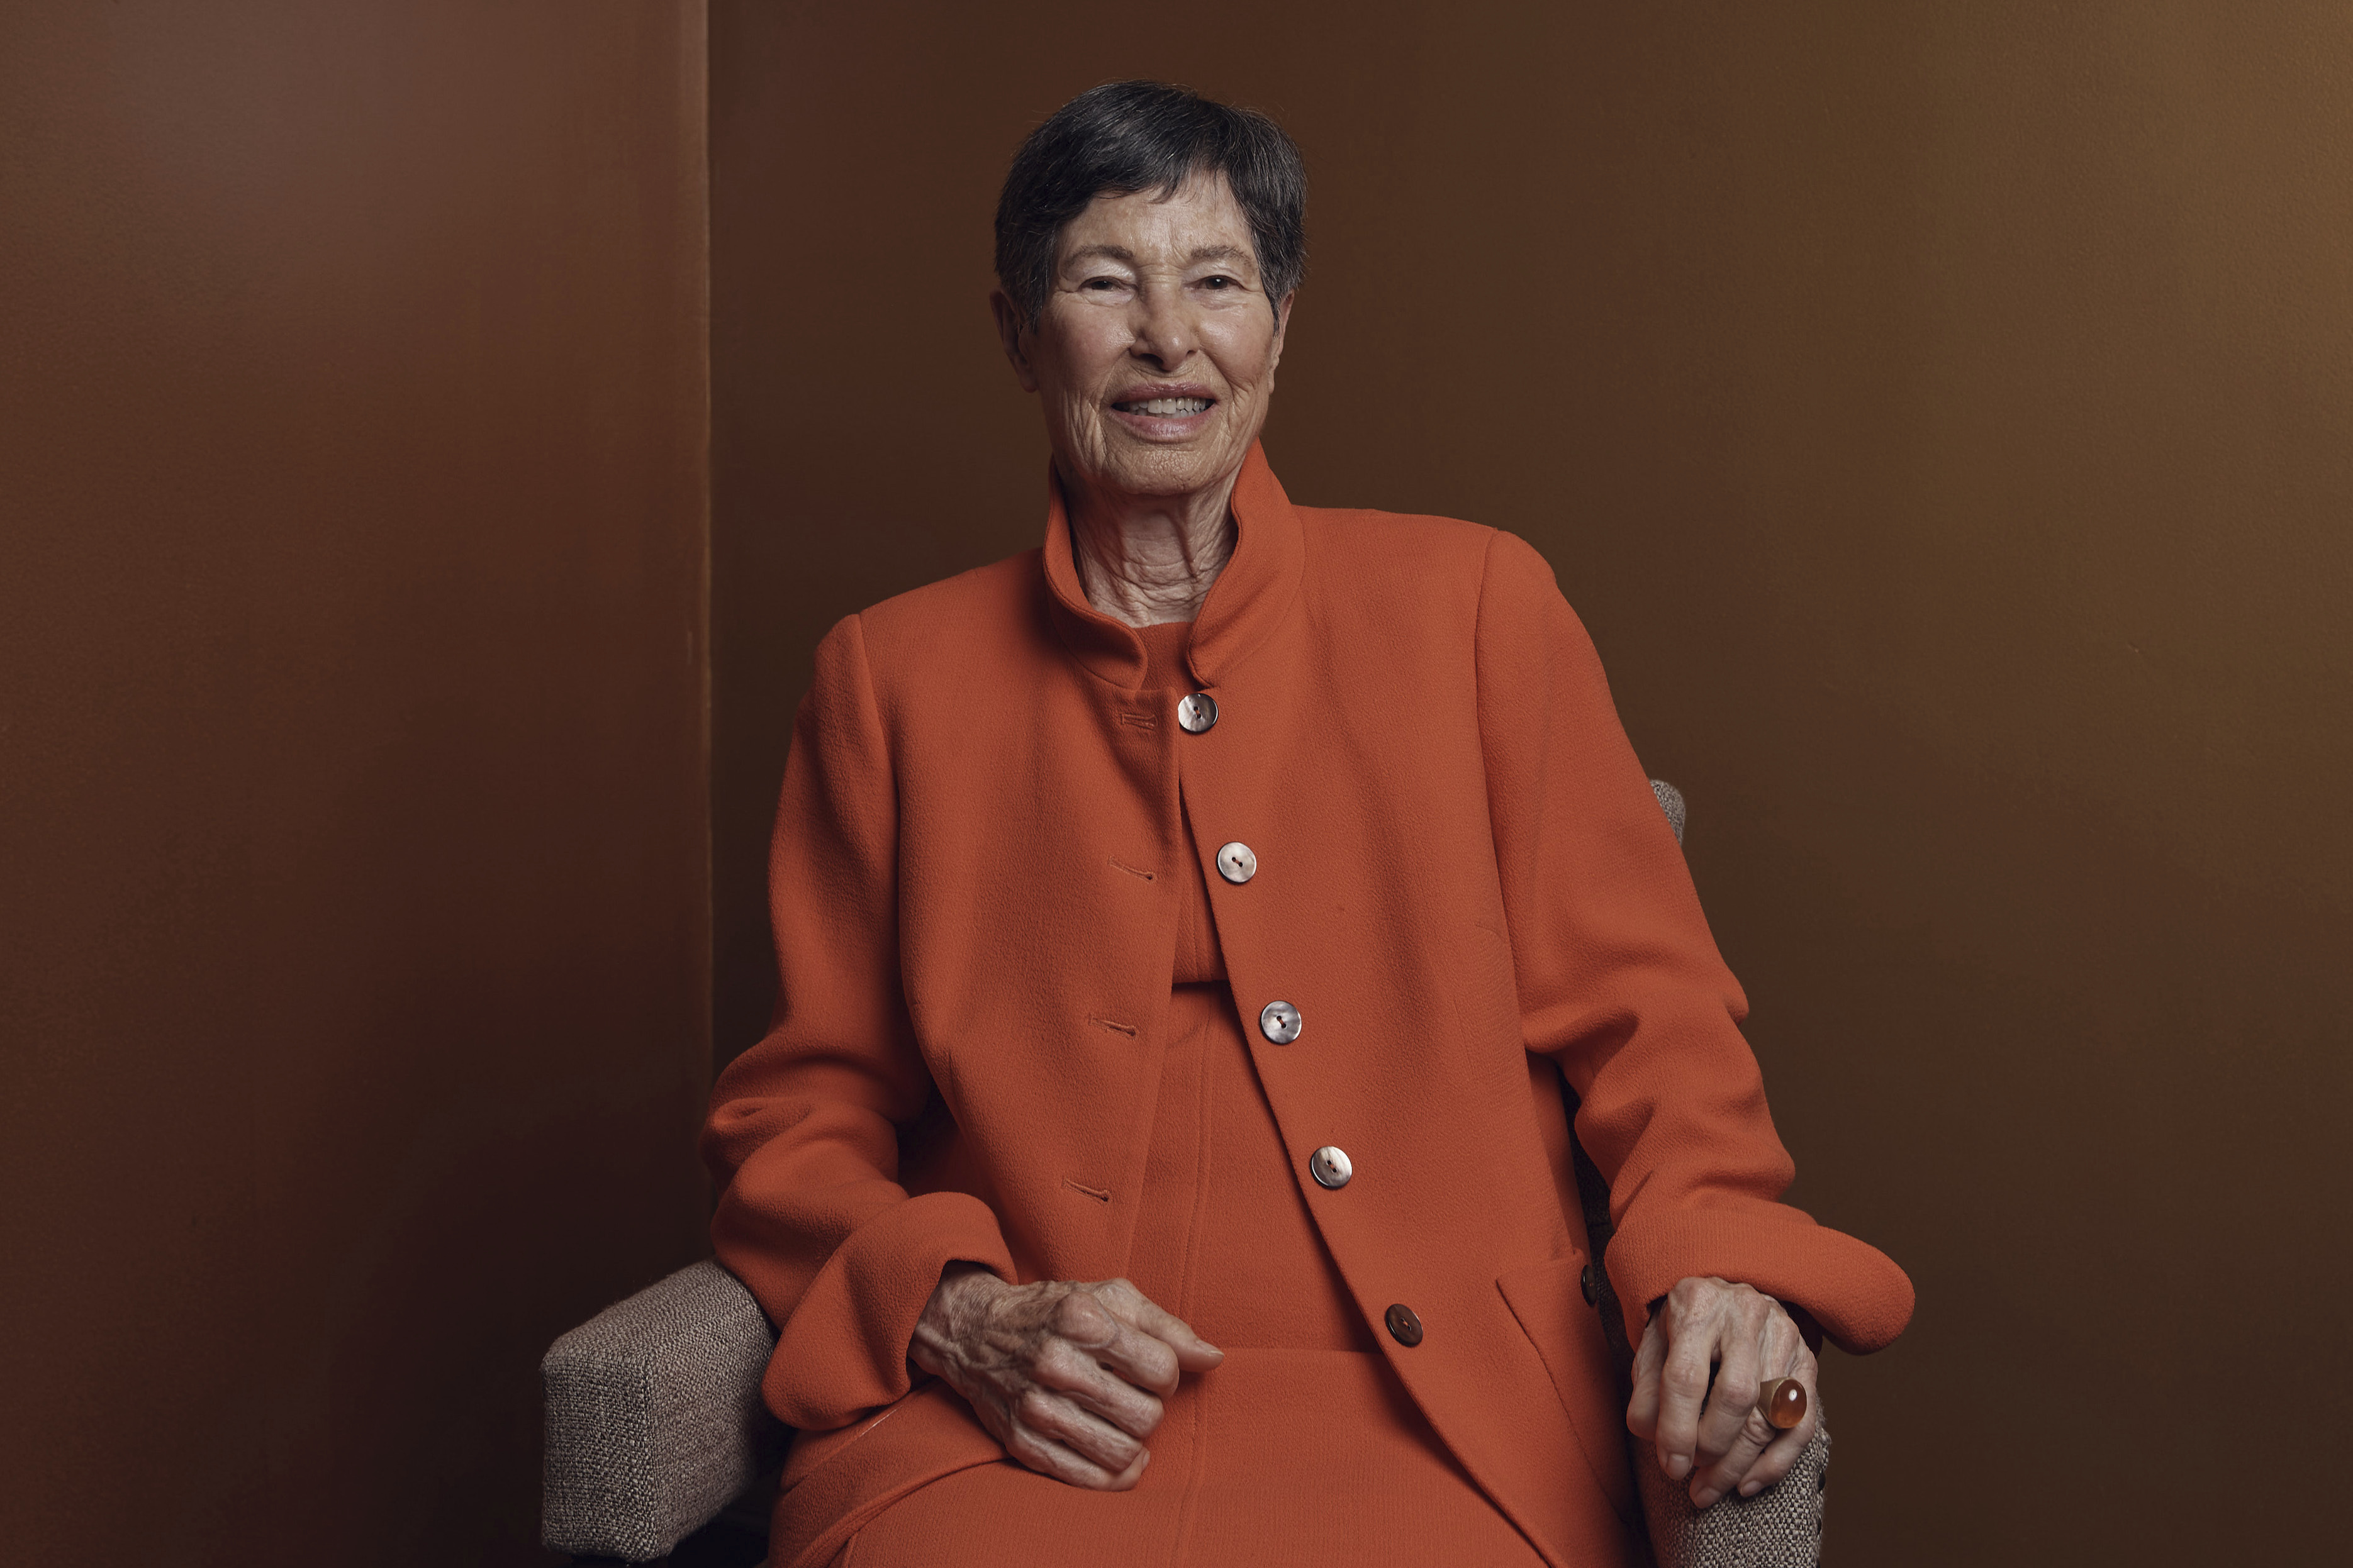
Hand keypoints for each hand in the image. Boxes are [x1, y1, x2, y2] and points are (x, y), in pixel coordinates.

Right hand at [909, 1266, 1223, 1489]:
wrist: (973, 1333)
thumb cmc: (1055, 1312)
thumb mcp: (1109, 1298)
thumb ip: (1166, 1327)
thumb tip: (1213, 1358)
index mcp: (1083, 1319)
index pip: (1163, 1368)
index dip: (1166, 1373)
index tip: (1149, 1368)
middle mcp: (1056, 1364)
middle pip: (1147, 1416)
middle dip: (1151, 1408)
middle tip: (1132, 1394)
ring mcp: (1036, 1407)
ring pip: (1123, 1452)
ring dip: (1135, 1442)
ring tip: (1122, 1422)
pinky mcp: (1023, 1443)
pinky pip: (1090, 1479)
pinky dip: (1115, 1474)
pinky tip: (1116, 1454)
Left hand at [1625, 1275, 1819, 1507]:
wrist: (1724, 1296)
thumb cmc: (1683, 1327)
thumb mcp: (1653, 1347)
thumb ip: (1646, 1391)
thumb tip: (1652, 1437)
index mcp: (1697, 1304)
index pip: (1686, 1376)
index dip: (1677, 1429)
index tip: (1670, 1466)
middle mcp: (1745, 1313)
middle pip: (1737, 1396)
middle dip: (1714, 1449)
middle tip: (1694, 1478)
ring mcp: (1783, 1334)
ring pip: (1771, 1415)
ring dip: (1741, 1464)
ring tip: (1713, 1488)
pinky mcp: (1807, 1359)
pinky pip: (1802, 1423)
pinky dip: (1777, 1462)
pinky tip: (1748, 1482)